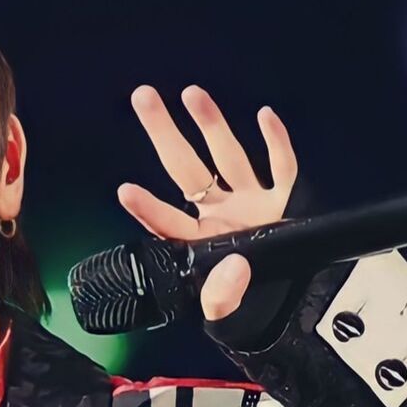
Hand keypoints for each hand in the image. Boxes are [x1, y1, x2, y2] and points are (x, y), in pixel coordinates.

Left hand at [116, 84, 297, 320]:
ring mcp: (250, 205)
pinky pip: (281, 169)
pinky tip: (265, 116)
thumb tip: (235, 266)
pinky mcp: (282, 203)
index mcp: (197, 242)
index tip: (124, 190)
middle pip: (187, 168)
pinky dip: (276, 143)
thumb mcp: (227, 313)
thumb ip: (222, 298)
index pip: (168, 223)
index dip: (148, 209)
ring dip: (212, 125)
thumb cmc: (244, 304)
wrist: (281, 303)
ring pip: (229, 157)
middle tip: (142, 97)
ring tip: (191, 93)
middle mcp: (219, 215)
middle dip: (165, 133)